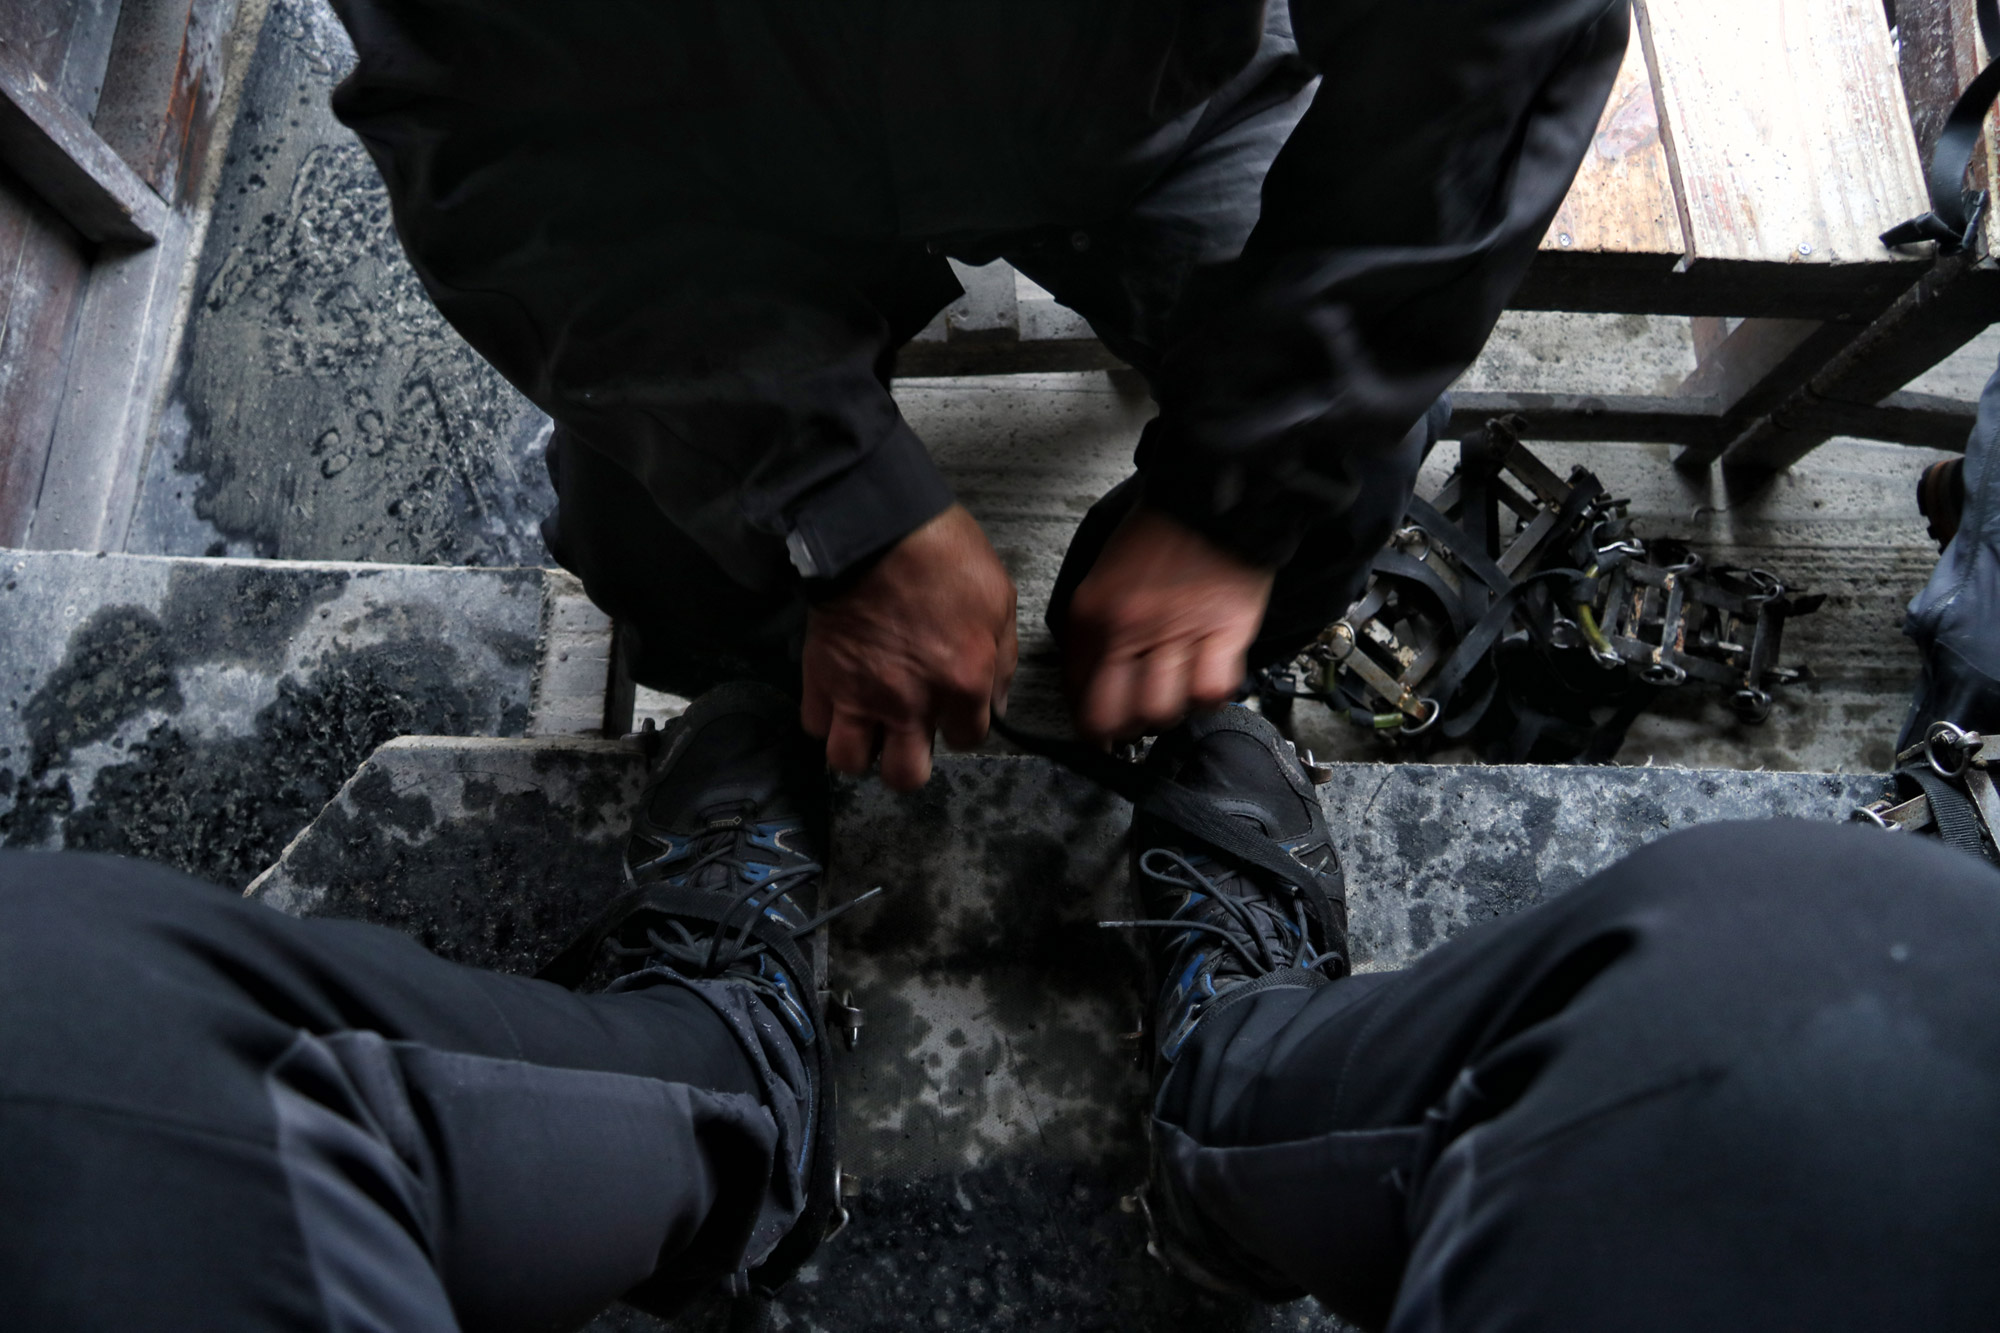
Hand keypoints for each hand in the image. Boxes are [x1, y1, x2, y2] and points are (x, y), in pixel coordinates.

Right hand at [801, 504, 1017, 790]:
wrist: (874, 526)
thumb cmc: (945, 555)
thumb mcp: (999, 599)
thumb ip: (1003, 660)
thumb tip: (996, 705)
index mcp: (963, 684)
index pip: (968, 740)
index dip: (962, 725)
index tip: (954, 706)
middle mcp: (910, 703)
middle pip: (905, 776)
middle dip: (909, 760)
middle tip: (909, 729)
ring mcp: (859, 695)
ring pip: (850, 762)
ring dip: (861, 749)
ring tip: (869, 724)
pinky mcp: (820, 677)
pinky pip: (815, 724)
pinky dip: (827, 717)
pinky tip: (840, 697)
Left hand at [1063, 506, 1273, 740]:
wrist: (1210, 495)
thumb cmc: (1158, 533)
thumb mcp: (1102, 576)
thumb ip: (1093, 628)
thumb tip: (1088, 680)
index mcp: (1093, 614)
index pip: (1078, 694)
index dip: (1088, 722)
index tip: (1099, 729)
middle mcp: (1131, 629)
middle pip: (1115, 717)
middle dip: (1123, 731)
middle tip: (1135, 721)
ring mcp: (1179, 633)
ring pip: (1162, 711)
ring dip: (1168, 714)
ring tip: (1172, 698)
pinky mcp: (1225, 632)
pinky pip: (1212, 690)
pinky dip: (1209, 696)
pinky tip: (1205, 682)